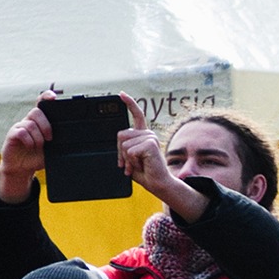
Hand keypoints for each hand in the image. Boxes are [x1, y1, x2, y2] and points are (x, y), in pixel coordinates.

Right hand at [0, 91, 58, 202]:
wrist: (22, 167)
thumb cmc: (37, 156)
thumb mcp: (53, 149)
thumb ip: (60, 142)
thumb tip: (73, 141)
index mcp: (40, 121)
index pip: (42, 103)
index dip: (46, 97)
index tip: (54, 97)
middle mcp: (29, 121)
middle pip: (36, 112)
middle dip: (46, 125)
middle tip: (50, 139)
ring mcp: (20, 127)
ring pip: (30, 123)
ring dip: (38, 137)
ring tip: (39, 145)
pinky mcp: (12, 134)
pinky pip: (21, 132)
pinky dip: (29, 140)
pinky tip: (31, 146)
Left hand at [115, 94, 208, 219]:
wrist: (158, 184)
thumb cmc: (145, 173)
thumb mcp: (129, 158)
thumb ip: (124, 147)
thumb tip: (120, 140)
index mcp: (143, 135)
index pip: (137, 115)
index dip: (129, 104)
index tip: (121, 94)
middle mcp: (148, 134)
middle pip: (121, 135)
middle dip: (120, 152)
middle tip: (130, 164)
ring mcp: (151, 138)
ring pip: (124, 144)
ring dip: (126, 159)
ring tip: (138, 165)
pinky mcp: (150, 144)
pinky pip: (129, 151)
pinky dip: (131, 161)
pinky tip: (142, 165)